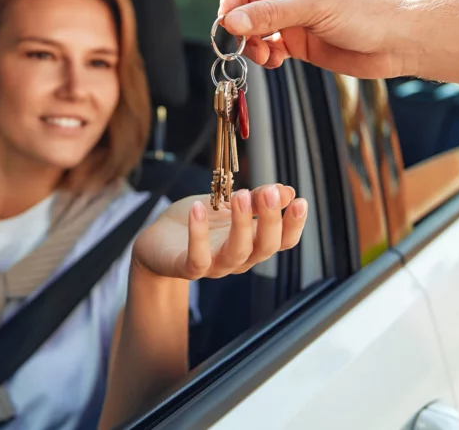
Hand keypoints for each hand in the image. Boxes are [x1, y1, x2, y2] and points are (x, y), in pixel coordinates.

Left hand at [132, 185, 306, 279]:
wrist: (158, 239)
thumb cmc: (196, 221)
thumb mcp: (227, 204)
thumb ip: (254, 200)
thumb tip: (286, 190)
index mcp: (252, 243)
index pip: (282, 241)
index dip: (293, 225)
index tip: (300, 201)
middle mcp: (238, 259)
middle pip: (264, 247)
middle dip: (270, 220)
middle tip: (270, 192)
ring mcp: (214, 266)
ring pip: (237, 253)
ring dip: (241, 224)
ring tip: (240, 195)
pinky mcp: (188, 268)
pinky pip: (197, 258)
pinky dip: (198, 234)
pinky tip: (198, 209)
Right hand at [217, 0, 418, 76]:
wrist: (396, 40)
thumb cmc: (365, 10)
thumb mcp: (312, 6)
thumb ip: (269, 14)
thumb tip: (231, 22)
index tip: (225, 19)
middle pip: (248, 6)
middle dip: (241, 26)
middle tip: (240, 42)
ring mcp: (293, 18)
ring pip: (255, 30)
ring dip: (252, 44)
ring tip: (263, 56)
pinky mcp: (299, 42)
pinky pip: (270, 48)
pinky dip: (266, 56)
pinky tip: (275, 61)